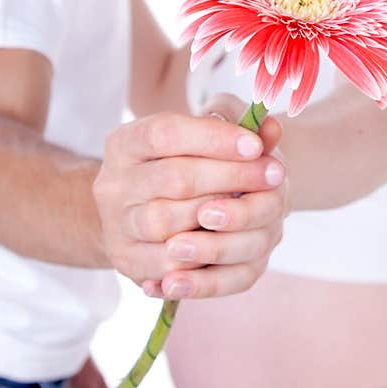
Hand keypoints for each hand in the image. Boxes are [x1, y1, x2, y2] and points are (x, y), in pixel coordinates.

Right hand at [93, 105, 286, 298]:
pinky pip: (165, 264)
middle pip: (173, 179)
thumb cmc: (183, 164)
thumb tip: (271, 129)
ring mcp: (116, 224)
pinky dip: (202, 255)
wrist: (142, 211)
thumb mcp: (204, 133)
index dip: (213, 138)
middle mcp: (112, 183)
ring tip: (257, 209)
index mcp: (125, 143)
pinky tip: (233, 240)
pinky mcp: (125, 260)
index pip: (166, 133)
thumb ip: (236, 123)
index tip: (255, 145)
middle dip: (231, 175)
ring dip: (219, 217)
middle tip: (274, 174)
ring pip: (167, 222)